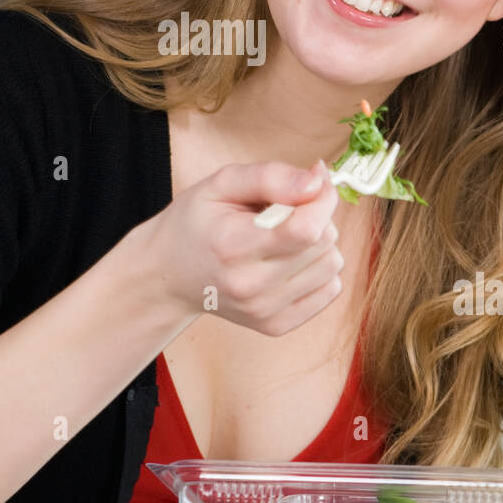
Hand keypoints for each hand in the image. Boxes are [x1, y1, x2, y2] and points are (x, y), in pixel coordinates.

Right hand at [146, 158, 343, 336]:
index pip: (306, 228)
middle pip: (323, 243)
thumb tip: (319, 181)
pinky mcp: (275, 326)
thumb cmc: (196, 222)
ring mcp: (264, 311)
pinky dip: (318, 268)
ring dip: (319, 243)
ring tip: (285, 236)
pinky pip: (330, 289)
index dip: (322, 199)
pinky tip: (290, 260)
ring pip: (332, 265)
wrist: (170, 275)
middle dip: (316, 215)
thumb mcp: (221, 183)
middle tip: (285, 210)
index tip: (315, 182)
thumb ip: (270, 177)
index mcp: (233, 245)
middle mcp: (250, 285)